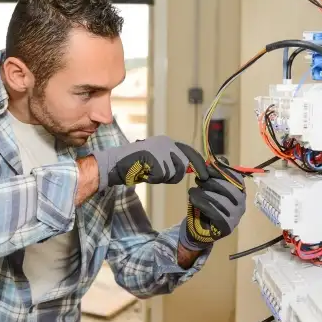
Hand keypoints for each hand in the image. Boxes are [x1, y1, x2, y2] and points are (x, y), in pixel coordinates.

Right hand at [91, 135, 206, 190]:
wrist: (116, 163)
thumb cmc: (137, 164)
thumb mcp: (159, 160)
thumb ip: (174, 163)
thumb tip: (193, 169)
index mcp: (168, 142)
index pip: (190, 152)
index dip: (199, 164)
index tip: (205, 175)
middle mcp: (166, 143)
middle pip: (183, 165)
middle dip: (174, 175)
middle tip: (157, 174)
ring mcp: (160, 150)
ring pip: (172, 173)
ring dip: (161, 178)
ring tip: (148, 171)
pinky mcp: (154, 158)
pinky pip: (161, 177)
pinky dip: (153, 179)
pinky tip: (143, 172)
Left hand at [179, 163, 246, 250]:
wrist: (200, 229)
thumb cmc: (207, 205)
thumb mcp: (211, 188)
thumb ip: (217, 175)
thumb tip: (222, 159)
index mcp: (240, 193)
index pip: (236, 179)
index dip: (222, 171)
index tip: (207, 168)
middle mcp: (241, 205)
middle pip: (229, 189)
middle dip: (212, 182)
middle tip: (198, 179)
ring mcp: (235, 217)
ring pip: (220, 200)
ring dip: (204, 192)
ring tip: (193, 190)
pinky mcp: (226, 226)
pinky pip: (214, 212)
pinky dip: (201, 203)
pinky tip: (192, 198)